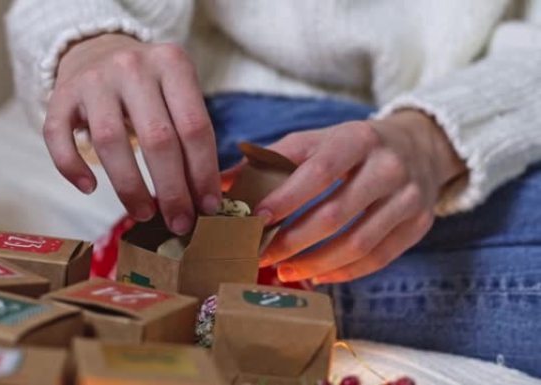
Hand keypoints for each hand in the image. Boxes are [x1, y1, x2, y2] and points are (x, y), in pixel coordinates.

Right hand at [46, 33, 220, 234]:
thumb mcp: (177, 93)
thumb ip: (190, 135)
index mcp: (172, 64)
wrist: (97, 49)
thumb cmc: (148, 85)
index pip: (195, 127)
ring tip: (143, 214)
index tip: (207, 207)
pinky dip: (72, 167)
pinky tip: (89, 188)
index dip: (203, 173)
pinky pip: (59, 137)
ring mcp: (93, 80)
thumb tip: (202, 198)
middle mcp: (132, 66)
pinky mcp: (60, 95)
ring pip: (110, 141)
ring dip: (129, 187)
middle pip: (157, 138)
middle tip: (179, 222)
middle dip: (172, 190)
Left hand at [258, 110, 466, 282]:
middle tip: (261, 255)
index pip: (319, 171)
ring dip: (315, 263)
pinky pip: (378, 258)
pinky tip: (317, 275)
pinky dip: (344, 272)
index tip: (255, 220)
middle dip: (293, 240)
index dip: (286, 198)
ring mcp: (409, 198)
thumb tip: (220, 186)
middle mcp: (388, 167)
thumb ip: (270, 160)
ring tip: (284, 271)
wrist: (419, 147)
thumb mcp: (317, 141)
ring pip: (358, 243)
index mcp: (357, 139)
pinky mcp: (419, 224)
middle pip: (336, 213)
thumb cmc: (352, 147)